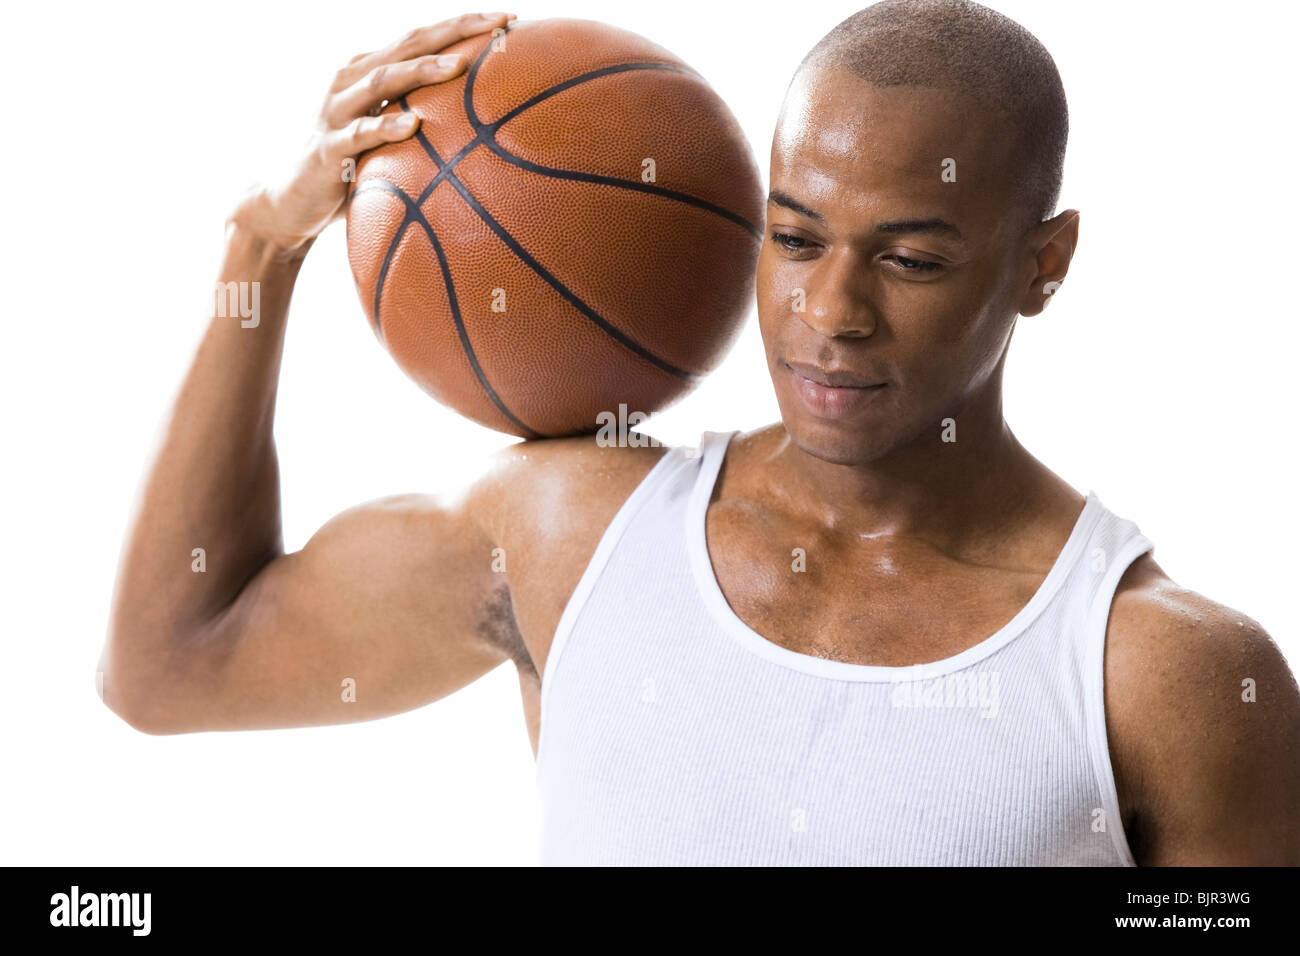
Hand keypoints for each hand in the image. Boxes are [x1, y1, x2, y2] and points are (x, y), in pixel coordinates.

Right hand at [230, 11, 515, 253]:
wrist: (290, 204)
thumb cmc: (351, 172)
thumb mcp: (391, 142)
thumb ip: (426, 128)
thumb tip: (486, 136)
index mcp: (371, 72)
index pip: (423, 38)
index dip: (464, 25)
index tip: (510, 19)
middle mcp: (353, 80)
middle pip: (409, 44)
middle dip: (456, 30)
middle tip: (499, 23)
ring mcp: (338, 110)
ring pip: (384, 79)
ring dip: (423, 71)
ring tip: (460, 66)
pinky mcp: (328, 147)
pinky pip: (360, 134)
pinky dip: (386, 127)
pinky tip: (413, 126)